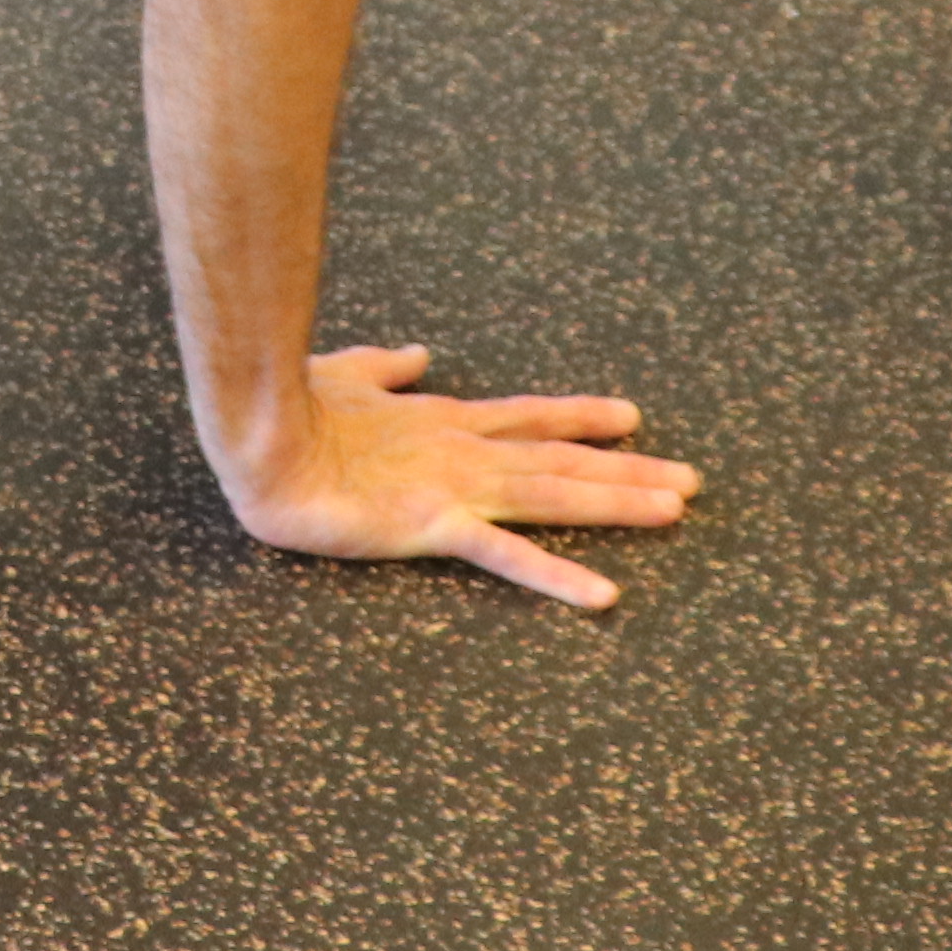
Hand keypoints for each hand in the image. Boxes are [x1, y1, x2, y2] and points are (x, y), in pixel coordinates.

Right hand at [227, 344, 697, 607]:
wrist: (260, 437)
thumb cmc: (291, 408)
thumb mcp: (347, 376)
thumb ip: (387, 368)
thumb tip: (419, 354)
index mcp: (442, 423)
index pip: (530, 418)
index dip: (582, 418)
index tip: (631, 418)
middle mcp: (464, 452)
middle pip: (562, 459)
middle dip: (629, 470)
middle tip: (691, 480)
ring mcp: (455, 487)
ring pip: (554, 494)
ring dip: (618, 503)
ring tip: (675, 510)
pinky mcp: (434, 525)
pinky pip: (507, 555)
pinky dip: (558, 575)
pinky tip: (603, 596)